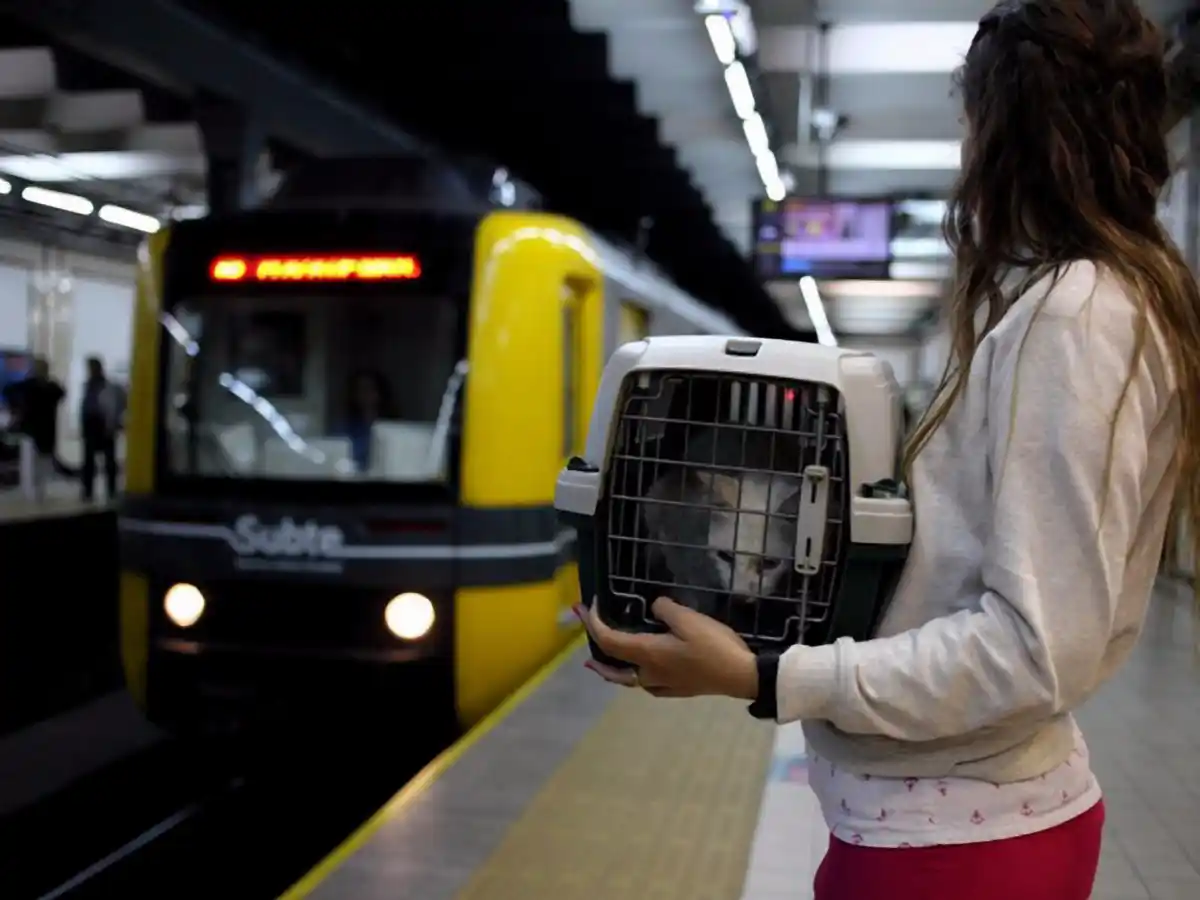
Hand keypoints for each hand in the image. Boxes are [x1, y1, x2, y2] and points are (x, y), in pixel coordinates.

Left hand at [575, 597, 758, 700]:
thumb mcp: (688, 619)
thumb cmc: (713, 646)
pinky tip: (640, 672)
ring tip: (601, 660)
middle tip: (587, 635)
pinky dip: (632, 675)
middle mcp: (648, 673)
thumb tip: (654, 608)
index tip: (588, 606)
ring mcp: (662, 685)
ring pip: (626, 678)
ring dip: (610, 667)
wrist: (740, 675)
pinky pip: (644, 684)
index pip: (608, 640)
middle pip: (611, 666)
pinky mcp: (677, 689)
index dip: (593, 623)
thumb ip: (665, 610)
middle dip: (594, 650)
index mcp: (647, 654)